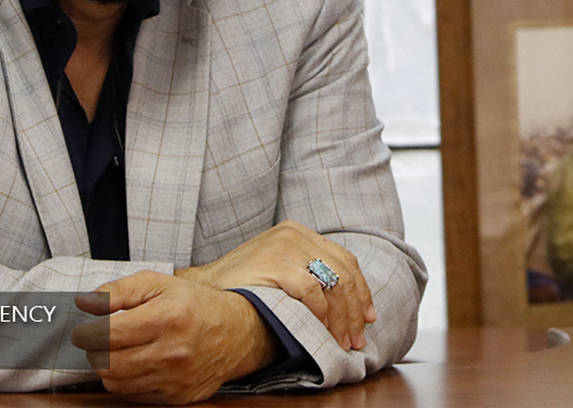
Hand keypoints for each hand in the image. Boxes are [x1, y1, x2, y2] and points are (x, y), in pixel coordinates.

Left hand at [72, 271, 279, 404]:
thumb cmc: (194, 305)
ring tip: (118, 351)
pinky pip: (135, 395)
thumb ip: (118, 291)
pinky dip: (127, 381)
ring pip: (117, 383)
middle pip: (108, 364)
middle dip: (94, 352)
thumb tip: (85, 303)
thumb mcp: (158, 283)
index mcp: (167, 318)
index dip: (86, 334)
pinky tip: (136, 364)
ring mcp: (176, 379)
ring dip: (109, 368)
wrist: (236, 332)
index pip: (108, 335)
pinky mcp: (178, 397)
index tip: (82, 330)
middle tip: (97, 341)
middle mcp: (173, 352)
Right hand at [177, 220, 375, 351]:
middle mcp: (295, 234)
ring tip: (342, 341)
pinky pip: (312, 290)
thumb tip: (347, 305)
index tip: (367, 317)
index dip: (361, 291)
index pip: (344, 260)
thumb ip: (308, 273)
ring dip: (342, 317)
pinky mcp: (275, 263)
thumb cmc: (243, 284)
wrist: (205, 288)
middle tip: (357, 338)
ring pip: (334, 283)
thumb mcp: (280, 267)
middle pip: (344, 272)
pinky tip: (321, 329)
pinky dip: (321, 313)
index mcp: (298, 232)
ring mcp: (285, 246)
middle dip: (355, 310)